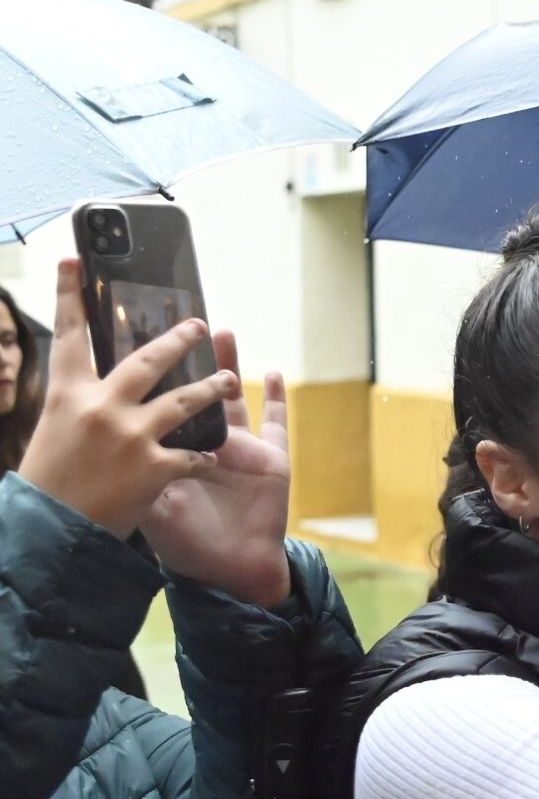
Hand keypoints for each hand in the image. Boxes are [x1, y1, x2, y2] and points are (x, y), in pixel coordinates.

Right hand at [18, 259, 236, 538]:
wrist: (50, 538)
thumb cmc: (46, 488)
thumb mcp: (52, 436)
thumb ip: (79, 409)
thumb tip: (94, 390)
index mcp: (67, 397)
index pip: (69, 336)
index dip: (70, 295)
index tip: (75, 261)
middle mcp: (101, 408)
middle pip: (149, 359)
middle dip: (179, 339)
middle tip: (200, 325)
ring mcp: (131, 435)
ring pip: (186, 399)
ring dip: (212, 387)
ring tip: (231, 379)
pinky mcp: (154, 466)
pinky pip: (191, 453)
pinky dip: (201, 455)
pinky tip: (209, 456)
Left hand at [139, 331, 292, 606]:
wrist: (234, 571)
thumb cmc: (190, 547)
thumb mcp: (154, 512)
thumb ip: (141, 480)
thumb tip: (119, 450)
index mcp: (173, 455)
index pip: (159, 410)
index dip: (153, 381)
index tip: (139, 346)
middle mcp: (205, 445)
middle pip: (193, 392)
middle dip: (188, 360)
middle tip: (182, 323)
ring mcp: (239, 449)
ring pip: (232, 398)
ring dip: (228, 365)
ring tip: (222, 332)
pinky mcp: (271, 458)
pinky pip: (276, 423)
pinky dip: (277, 399)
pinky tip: (275, 373)